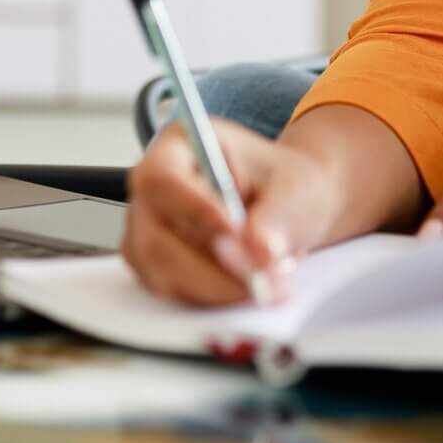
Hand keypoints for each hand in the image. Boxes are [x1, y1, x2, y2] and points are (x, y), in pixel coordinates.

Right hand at [123, 117, 341, 306]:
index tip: (236, 233)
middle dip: (211, 267)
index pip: (164, 180)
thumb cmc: (284, 183)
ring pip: (161, 273)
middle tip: (261, 278)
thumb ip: (276, 216)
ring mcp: (148, 230)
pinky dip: (213, 298)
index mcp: (179, 145)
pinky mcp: (156, 265)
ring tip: (266, 284)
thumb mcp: (294, 187)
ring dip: (216, 287)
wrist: (289, 205)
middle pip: (154, 237)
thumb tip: (257, 250)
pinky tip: (247, 287)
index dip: (194, 210)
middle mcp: (153, 188)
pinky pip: (173, 292)